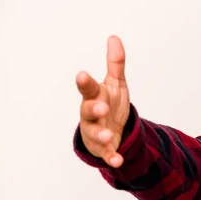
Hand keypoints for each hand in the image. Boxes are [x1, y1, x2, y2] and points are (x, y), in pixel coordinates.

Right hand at [76, 35, 129, 167]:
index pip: (88, 88)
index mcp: (95, 97)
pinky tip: (118, 161)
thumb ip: (116, 64)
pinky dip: (111, 158)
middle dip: (94, 109)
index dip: (85, 83)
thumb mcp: (115, 84)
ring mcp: (96, 132)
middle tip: (101, 107)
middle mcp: (91, 115)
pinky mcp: (104, 149)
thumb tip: (114, 37)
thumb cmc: (109, 103)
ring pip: (95, 134)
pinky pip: (106, 154)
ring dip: (102, 134)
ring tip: (110, 135)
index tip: (83, 74)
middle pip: (88, 111)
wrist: (112, 130)